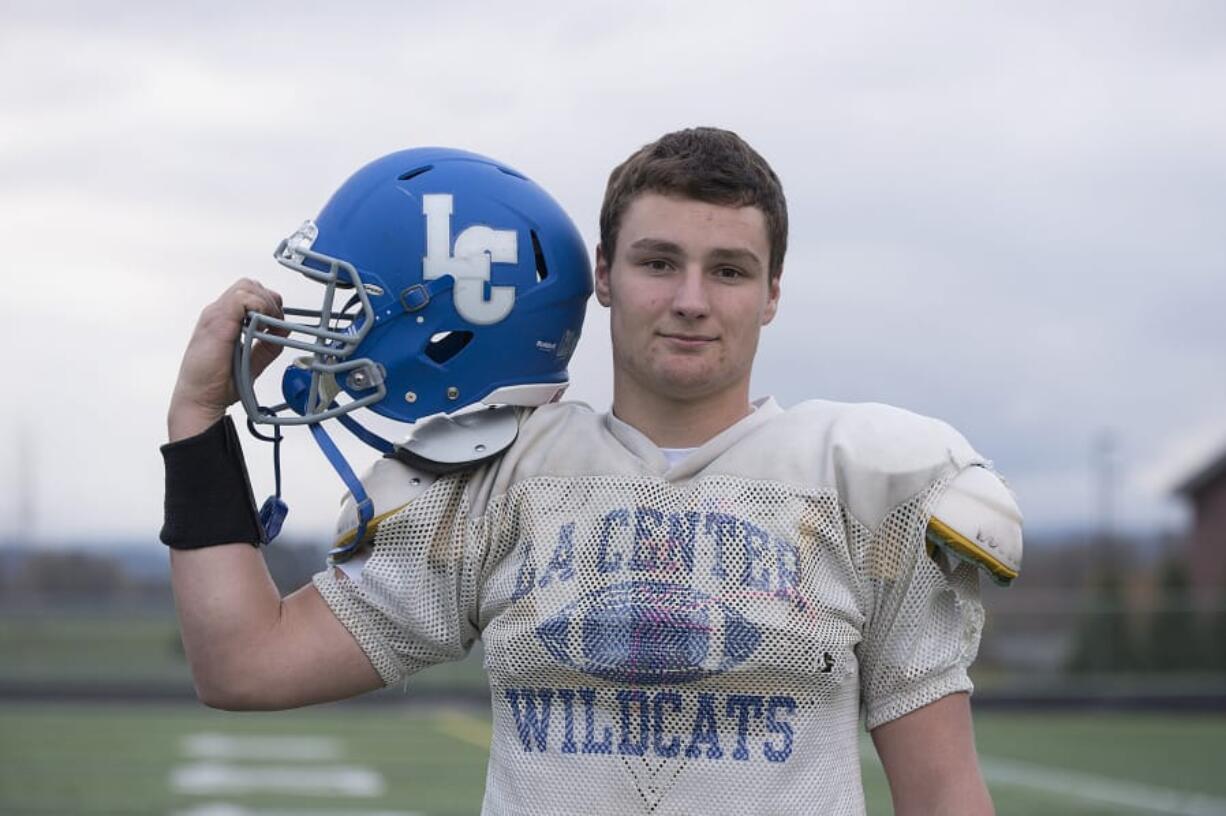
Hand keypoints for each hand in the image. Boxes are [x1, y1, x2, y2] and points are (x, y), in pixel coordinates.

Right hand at [169, 279, 285, 441]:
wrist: (198, 399)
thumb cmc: (216, 383)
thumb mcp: (251, 361)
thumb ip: (267, 345)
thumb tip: (283, 331)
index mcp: (223, 320)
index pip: (249, 294)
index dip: (269, 303)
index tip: (277, 324)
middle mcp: (218, 313)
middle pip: (249, 285)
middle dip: (270, 300)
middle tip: (276, 324)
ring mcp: (215, 316)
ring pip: (247, 287)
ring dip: (266, 303)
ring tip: (270, 326)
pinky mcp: (216, 322)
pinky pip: (242, 299)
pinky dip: (259, 308)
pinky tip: (263, 327)